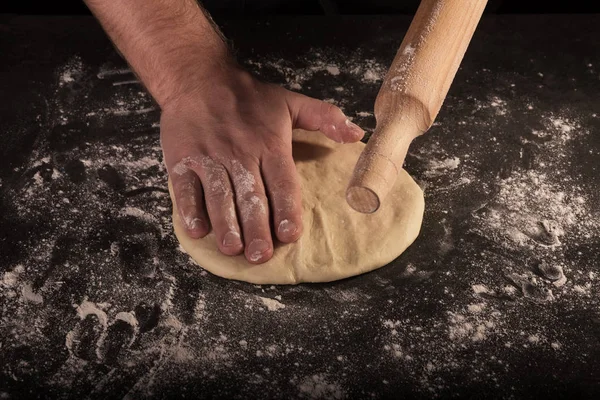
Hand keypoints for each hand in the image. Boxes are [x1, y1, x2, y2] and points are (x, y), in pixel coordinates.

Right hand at [161, 63, 363, 263]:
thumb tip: (356, 135)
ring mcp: (209, 157)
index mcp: (269, 144)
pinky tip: (198, 231)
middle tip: (260, 255)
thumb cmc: (248, 96)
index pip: (282, 182)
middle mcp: (241, 153)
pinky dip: (190, 209)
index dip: (286, 210)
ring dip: (226, 223)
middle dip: (256, 227)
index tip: (289, 234)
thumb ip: (325, 118)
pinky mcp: (183, 159)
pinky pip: (186, 188)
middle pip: (251, 195)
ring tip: (233, 248)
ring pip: (219, 195)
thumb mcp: (291, 101)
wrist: (198, 77)